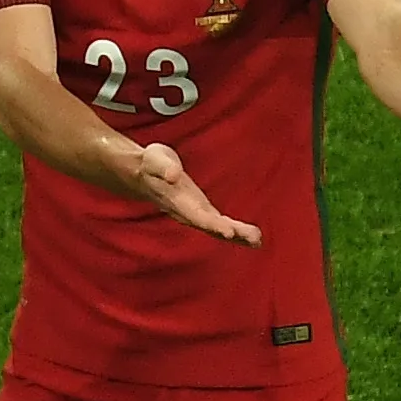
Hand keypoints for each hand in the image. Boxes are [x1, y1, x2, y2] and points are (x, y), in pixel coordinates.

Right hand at [134, 141, 259, 245]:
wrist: (143, 174)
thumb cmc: (150, 164)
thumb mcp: (155, 159)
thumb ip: (164, 167)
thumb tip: (173, 175)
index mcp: (178, 201)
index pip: (197, 215)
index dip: (213, 224)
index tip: (229, 232)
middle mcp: (187, 212)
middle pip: (211, 226)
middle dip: (232, 233)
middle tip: (254, 240)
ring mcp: (195, 213)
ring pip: (217, 229)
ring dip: (238, 236)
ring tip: (257, 241)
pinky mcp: (202, 211)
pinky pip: (220, 225)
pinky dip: (236, 233)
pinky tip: (253, 238)